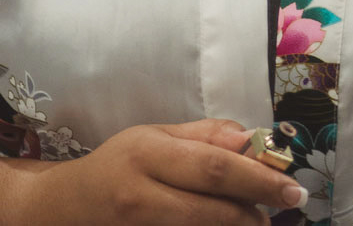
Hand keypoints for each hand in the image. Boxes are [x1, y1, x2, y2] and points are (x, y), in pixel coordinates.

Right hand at [0, 120, 305, 224]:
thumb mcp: (154, 137)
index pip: (214, 167)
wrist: (60, 209)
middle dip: (256, 209)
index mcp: (147, 153)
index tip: (292, 188)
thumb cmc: (116, 167)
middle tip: (283, 206)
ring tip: (256, 219)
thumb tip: (253, 139)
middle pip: (212, 206)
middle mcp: (139, 194)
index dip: (259, 179)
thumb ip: (204, 136)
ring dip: (238, 225)